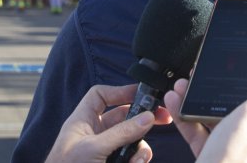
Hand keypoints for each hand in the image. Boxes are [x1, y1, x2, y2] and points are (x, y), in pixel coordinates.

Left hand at [45, 84, 171, 162]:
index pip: (101, 96)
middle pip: (123, 117)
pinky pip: (131, 157)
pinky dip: (137, 161)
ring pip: (132, 140)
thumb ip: (121, 133)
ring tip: (137, 159)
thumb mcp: (94, 148)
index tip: (141, 94)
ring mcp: (105, 150)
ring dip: (140, 148)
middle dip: (142, 118)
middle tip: (163, 118)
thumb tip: (147, 118)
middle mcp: (95, 133)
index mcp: (83, 121)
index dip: (120, 91)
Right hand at [163, 65, 246, 162]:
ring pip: (213, 115)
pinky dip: (185, 115)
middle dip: (215, 85)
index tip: (232, 62)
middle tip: (198, 73)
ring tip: (181, 85)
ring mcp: (230, 148)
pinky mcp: (211, 156)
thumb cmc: (237, 156)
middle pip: (234, 102)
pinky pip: (198, 131)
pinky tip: (174, 103)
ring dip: (196, 97)